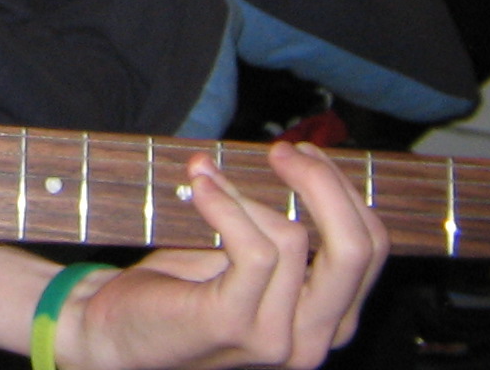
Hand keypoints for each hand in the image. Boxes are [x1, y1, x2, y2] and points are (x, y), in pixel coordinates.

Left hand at [63, 142, 387, 369]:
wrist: (118, 332)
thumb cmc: (180, 290)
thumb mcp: (244, 256)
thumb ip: (279, 227)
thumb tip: (297, 157)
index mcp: (329, 318)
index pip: (371, 247)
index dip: (344, 190)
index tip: (305, 153)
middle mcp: (316, 337)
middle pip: (357, 247)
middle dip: (323, 183)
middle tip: (282, 151)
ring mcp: (278, 338)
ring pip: (293, 238)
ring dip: (245, 193)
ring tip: (205, 178)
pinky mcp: (235, 325)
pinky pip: (253, 250)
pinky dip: (226, 207)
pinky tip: (200, 188)